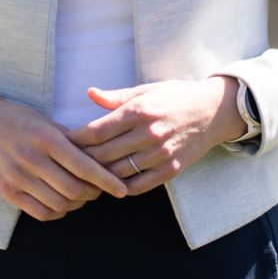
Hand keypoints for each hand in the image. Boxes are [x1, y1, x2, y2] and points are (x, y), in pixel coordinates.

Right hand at [0, 93, 127, 221]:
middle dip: (94, 193)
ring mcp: (18, 178)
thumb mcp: (49, 122)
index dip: (106, 180)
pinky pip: (42, 213)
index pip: (83, 166)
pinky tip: (64, 202)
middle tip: (100, 189)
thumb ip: (74, 141)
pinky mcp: (9, 193)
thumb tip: (103, 159)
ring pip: (60, 204)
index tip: (122, 189)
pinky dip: (59, 211)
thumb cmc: (23, 121)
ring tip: (83, 194)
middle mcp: (32, 160)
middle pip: (74, 189)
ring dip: (78, 203)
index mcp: (47, 139)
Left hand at [69, 77, 243, 195]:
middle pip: (103, 154)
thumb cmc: (177, 97)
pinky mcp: (171, 170)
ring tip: (84, 176)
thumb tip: (90, 93)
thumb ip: (117, 96)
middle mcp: (149, 133)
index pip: (97, 131)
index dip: (75, 139)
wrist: (215, 111)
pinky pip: (139, 186)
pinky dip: (121, 188)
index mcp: (139, 110)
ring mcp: (161, 154)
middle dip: (81, 160)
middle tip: (65, 163)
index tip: (62, 142)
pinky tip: (110, 184)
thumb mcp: (148, 90)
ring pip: (118, 173)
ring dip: (98, 176)